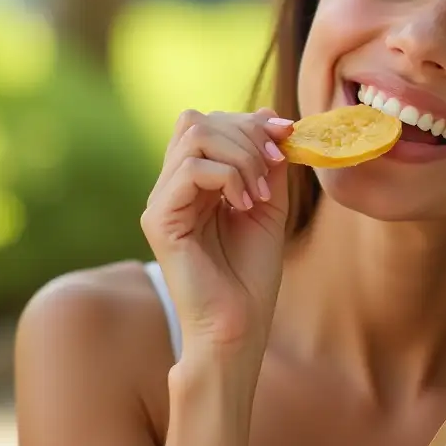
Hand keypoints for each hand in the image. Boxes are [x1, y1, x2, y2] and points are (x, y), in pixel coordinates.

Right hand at [140, 107, 295, 366]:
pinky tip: (244, 203)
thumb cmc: (251, 276)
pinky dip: (229, 176)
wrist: (238, 328)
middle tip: (274, 166)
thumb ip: (267, 163)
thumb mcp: (269, 205)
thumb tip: (269, 116)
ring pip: (194, 135)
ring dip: (240, 154)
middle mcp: (171, 188)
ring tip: (259, 192)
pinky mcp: (160, 220)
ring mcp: (161, 202)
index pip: (207, 122)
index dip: (247, 121)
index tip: (286, 135)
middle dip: (246, 134)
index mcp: (193, 183)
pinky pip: (192, 169)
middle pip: (197, 121)